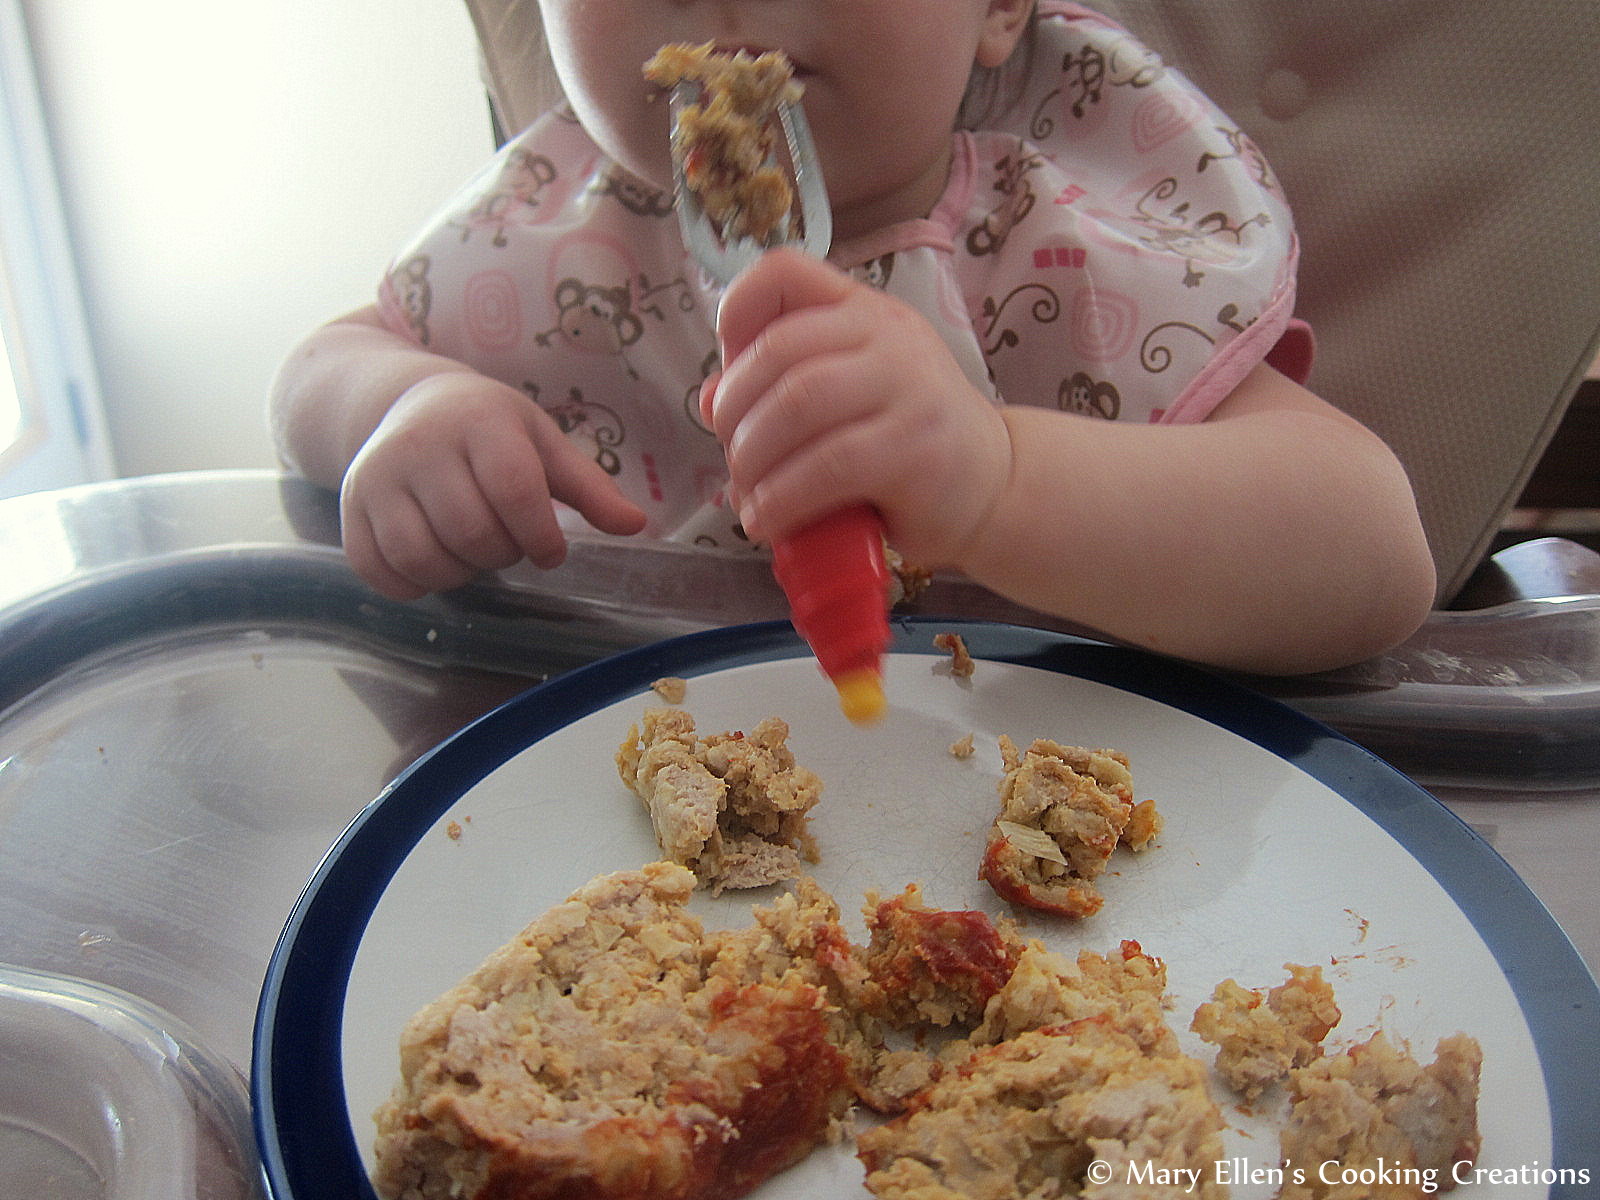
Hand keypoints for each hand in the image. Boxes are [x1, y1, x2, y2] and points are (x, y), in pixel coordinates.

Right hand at [339, 370, 645, 598]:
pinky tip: (437, 561)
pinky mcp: (349, 509)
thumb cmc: (490, 430)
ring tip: (473, 549)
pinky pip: (381, 571)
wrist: (407, 405)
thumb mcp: (543, 444)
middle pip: (470, 532)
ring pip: (423, 558)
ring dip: (461, 573)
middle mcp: (420, 446)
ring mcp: (376, 477)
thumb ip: (589, 488)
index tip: (550, 549)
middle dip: (502, 554)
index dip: (540, 535)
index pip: (513, 489)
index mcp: (479, 422)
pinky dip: (415, 585)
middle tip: (508, 542)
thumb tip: (636, 526)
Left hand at [705, 249, 1010, 565]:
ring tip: (747, 496)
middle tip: (733, 456)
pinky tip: (767, 519)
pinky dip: (781, 498)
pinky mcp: (913, 449)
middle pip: (778, 352)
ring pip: (797, 405)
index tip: (727, 374)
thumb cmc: (906, 439)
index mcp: (863, 311)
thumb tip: (710, 401)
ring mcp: (907, 388)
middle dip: (734, 412)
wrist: (994, 484)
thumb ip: (783, 386)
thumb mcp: (848, 396)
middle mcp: (887, 337)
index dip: (736, 313)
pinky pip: (826, 466)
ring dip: (752, 459)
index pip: (784, 273)